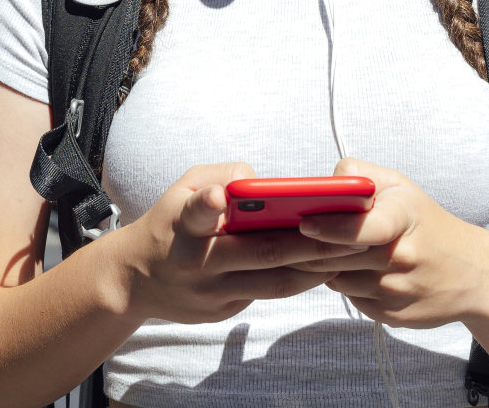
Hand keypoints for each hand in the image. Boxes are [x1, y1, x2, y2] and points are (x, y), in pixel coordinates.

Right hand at [103, 163, 370, 325]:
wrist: (134, 280)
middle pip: (261, 253)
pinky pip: (269, 295)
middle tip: (353, 232)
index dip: (208, 205)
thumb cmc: (169, 223)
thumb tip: (259, 181)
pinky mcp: (222, 312)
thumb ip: (219, 176)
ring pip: (275, 283)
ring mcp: (211, 293)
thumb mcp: (180, 189)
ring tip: (354, 253)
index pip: (194, 213)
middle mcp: (197, 262)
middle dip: (310, 243)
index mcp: (181, 225)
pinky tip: (328, 268)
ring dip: (316, 268)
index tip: (222, 197)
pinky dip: (300, 281)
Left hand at [288, 158, 488, 328]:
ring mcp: (397, 292)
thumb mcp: (400, 187)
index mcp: (403, 219)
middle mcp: (401, 259)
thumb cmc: (425, 223)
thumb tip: (322, 184)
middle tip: (297, 236)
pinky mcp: (393, 317)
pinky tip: (360, 271)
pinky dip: (347, 284)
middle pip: (336, 257)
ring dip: (328, 266)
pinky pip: (351, 299)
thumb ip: (359, 176)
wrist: (472, 274)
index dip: (330, 227)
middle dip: (311, 247)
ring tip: (338, 250)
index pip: (361, 228)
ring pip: (337, 280)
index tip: (304, 224)